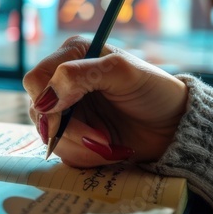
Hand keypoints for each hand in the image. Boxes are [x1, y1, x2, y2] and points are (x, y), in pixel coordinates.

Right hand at [23, 36, 188, 167]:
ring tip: (109, 145)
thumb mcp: (123, 73)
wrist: (175, 127)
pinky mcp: (75, 135)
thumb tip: (46, 98)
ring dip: (79, 146)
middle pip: (39, 111)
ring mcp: (68, 111)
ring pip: (49, 135)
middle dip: (68, 130)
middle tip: (100, 138)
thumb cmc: (156, 92)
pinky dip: (85, 157)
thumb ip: (80, 75)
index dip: (48, 100)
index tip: (69, 114)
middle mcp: (64, 83)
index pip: (37, 79)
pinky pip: (63, 152)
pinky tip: (109, 150)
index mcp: (72, 56)